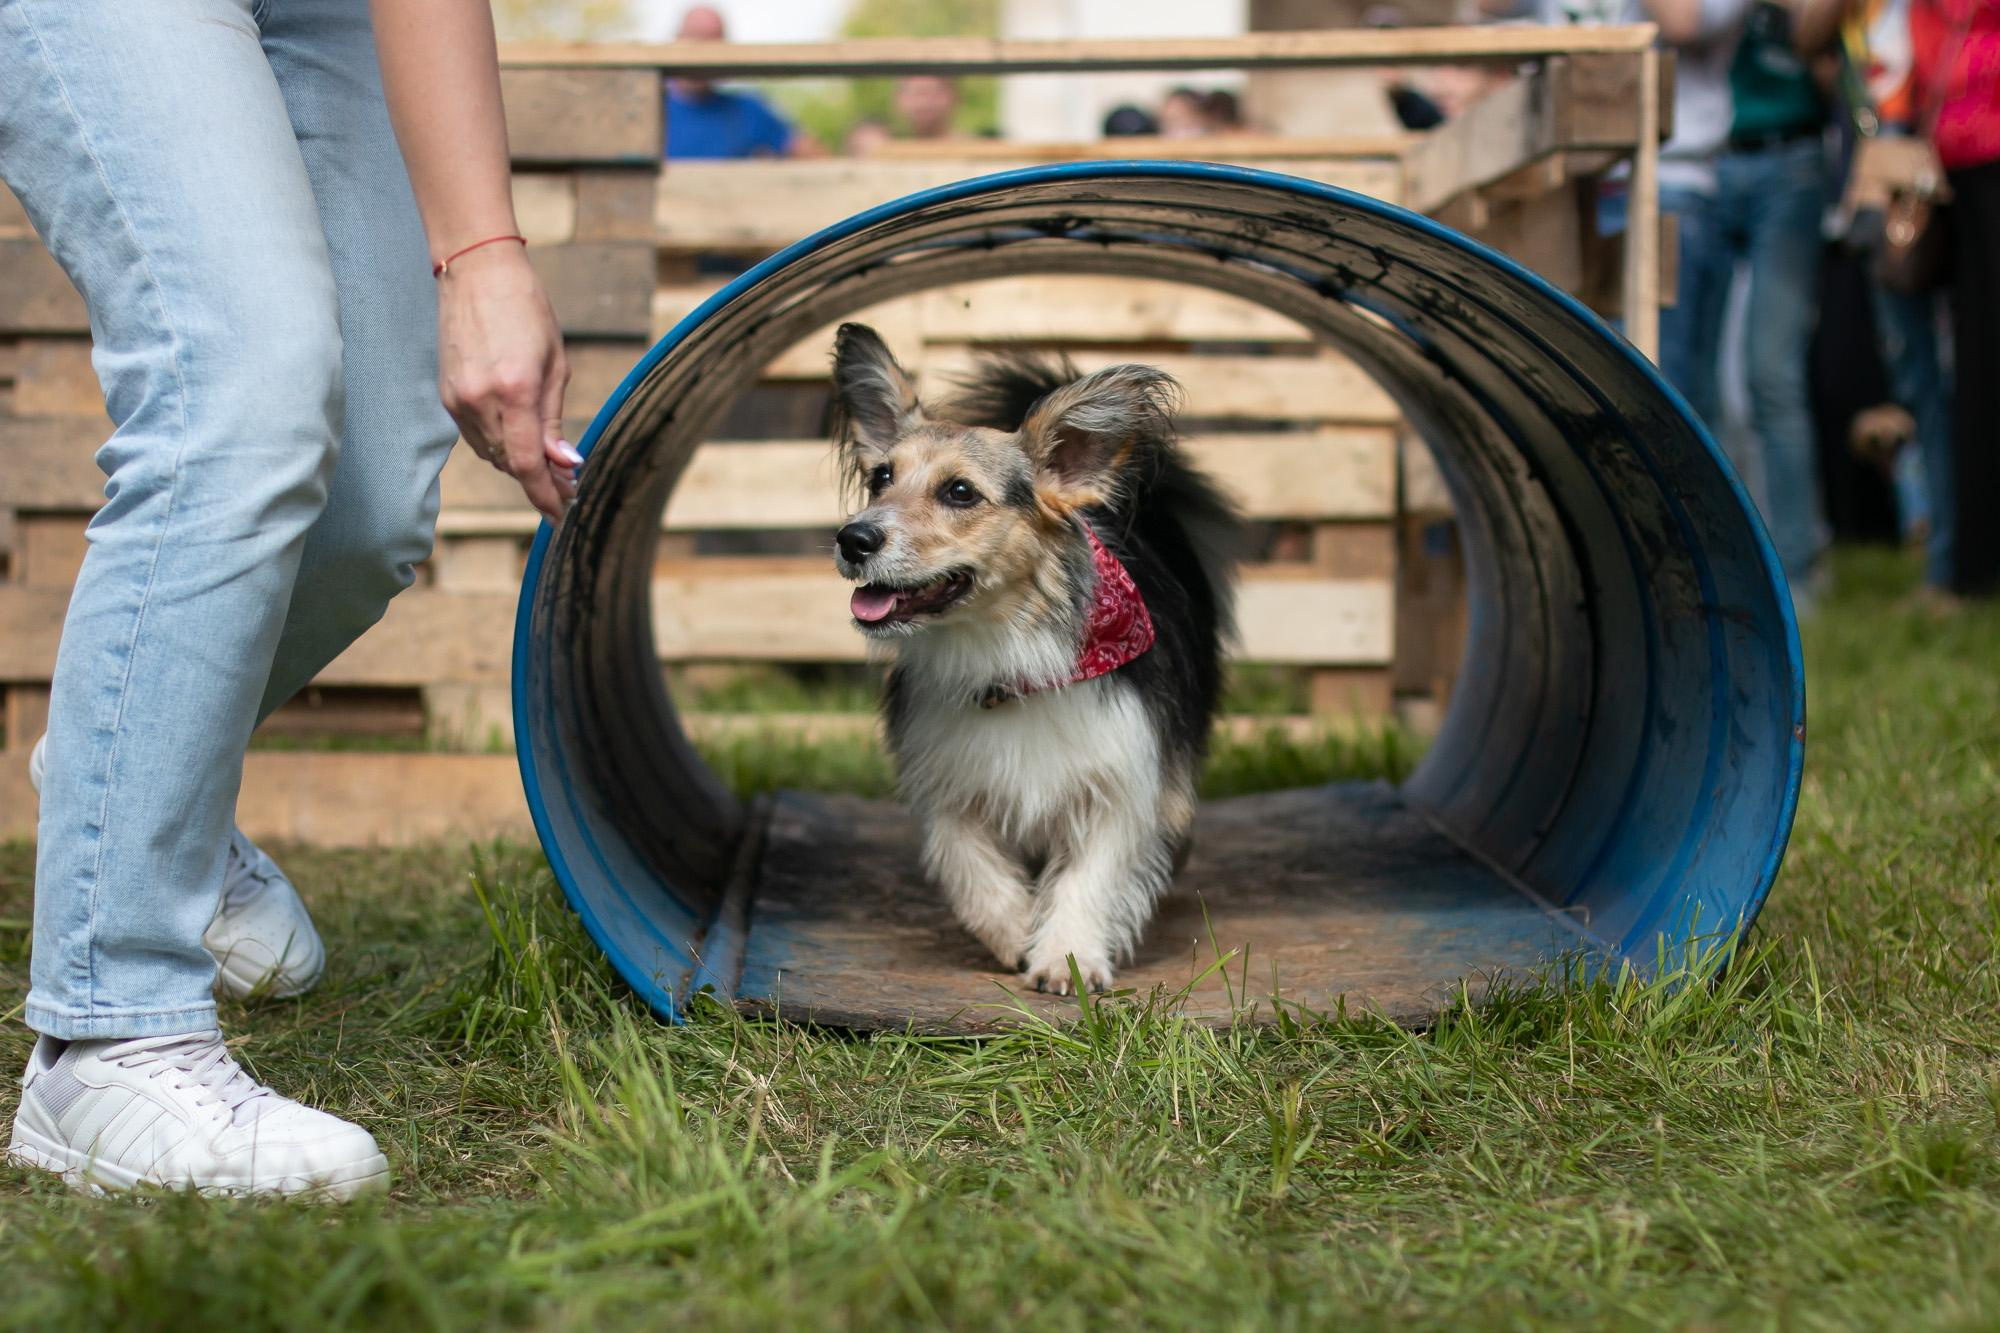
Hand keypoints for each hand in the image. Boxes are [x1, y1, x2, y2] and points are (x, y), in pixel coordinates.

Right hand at [436, 243, 577, 521]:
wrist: (476, 271)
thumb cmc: (525, 309)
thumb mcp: (555, 364)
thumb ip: (554, 419)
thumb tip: (563, 464)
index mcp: (514, 391)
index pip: (528, 464)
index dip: (545, 494)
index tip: (561, 512)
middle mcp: (480, 401)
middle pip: (510, 464)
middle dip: (539, 479)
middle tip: (567, 484)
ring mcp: (457, 400)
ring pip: (492, 454)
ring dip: (518, 463)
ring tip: (547, 463)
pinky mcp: (446, 396)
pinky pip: (476, 436)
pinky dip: (499, 443)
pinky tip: (518, 436)